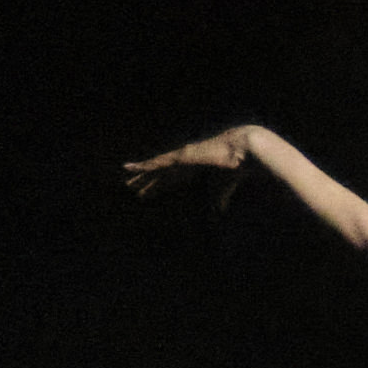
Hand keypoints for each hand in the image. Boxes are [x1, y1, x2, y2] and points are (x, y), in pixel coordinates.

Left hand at [123, 126, 265, 196]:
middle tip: (132, 187)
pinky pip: (155, 163)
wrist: (240, 152)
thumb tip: (217, 215)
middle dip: (147, 181)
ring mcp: (179, 158)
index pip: (172, 179)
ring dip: (140, 176)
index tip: (149, 192)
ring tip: (126, 182)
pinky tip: (128, 168)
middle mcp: (183, 163)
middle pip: (160, 174)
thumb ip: (218, 201)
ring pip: (154, 168)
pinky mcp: (177, 156)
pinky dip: (141, 166)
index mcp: (193, 169)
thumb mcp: (222, 189)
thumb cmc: (233, 169)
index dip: (159, 186)